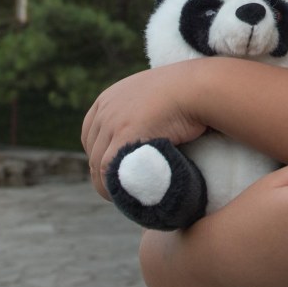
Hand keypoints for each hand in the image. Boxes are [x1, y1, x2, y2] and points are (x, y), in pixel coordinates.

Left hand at [82, 62, 206, 199]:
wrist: (197, 87)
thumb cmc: (186, 91)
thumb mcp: (154, 95)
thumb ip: (143, 110)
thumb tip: (152, 127)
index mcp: (109, 98)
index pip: (90, 135)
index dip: (100, 156)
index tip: (114, 171)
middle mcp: (105, 109)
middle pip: (93, 151)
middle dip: (104, 173)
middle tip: (122, 189)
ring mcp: (112, 122)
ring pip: (98, 165)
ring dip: (108, 185)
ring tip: (125, 199)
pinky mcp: (124, 135)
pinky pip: (108, 169)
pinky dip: (114, 186)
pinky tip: (126, 196)